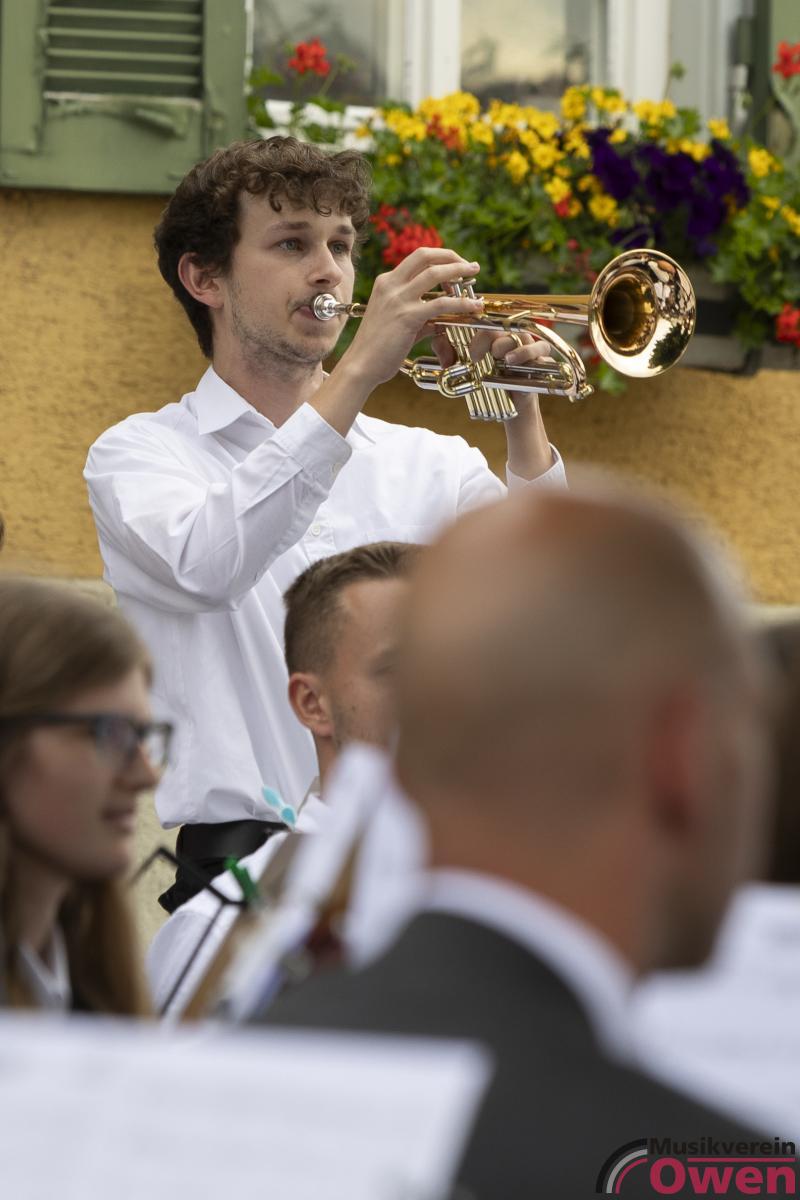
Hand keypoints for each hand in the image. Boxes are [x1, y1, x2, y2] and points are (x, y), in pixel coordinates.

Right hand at [339, 248, 485, 390]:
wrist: (360, 365)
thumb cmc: (376, 349)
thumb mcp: (398, 324)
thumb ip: (420, 318)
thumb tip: (440, 321)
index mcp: (386, 283)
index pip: (417, 259)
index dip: (440, 257)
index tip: (456, 265)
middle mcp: (390, 285)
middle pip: (425, 256)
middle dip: (451, 257)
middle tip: (470, 266)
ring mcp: (397, 299)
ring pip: (434, 273)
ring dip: (459, 271)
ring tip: (475, 275)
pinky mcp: (406, 316)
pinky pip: (440, 304)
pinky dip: (461, 303)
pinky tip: (474, 306)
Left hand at [431, 327, 552, 374]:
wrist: (510, 404)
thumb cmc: (488, 381)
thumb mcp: (464, 367)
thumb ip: (448, 354)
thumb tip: (441, 351)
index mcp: (493, 332)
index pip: (484, 319)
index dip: (473, 323)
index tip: (459, 341)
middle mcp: (511, 335)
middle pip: (500, 325)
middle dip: (484, 339)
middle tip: (474, 356)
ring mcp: (527, 344)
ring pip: (519, 334)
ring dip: (505, 345)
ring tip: (497, 357)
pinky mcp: (541, 357)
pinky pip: (539, 348)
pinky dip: (525, 353)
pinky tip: (512, 361)